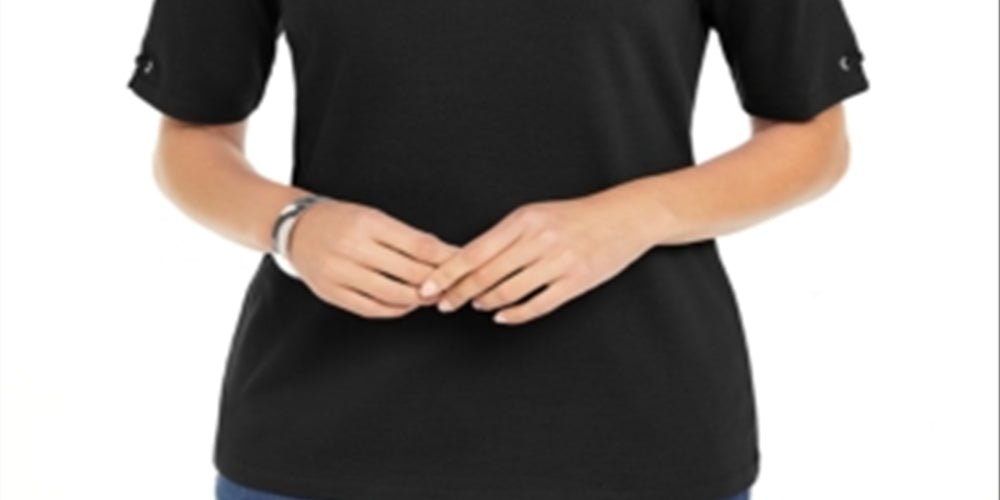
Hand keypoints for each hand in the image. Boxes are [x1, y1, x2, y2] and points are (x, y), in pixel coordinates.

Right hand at [286, 198, 459, 317]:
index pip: (418, 245)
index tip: (463, 262)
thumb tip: (444, 254)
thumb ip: (406, 237)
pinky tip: (408, 304)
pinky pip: (372, 308)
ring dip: (419, 299)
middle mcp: (352, 247)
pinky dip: (396, 309)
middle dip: (437, 281)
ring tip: (434, 297)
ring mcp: (340, 273)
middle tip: (455, 285)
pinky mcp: (332, 293)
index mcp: (367, 222)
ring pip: (393, 294)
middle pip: (409, 272)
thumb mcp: (373, 216)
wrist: (296, 229)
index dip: (445, 258)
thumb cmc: (340, 220)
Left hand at [417, 190, 659, 324]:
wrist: (625, 216)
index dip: (446, 275)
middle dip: (458, 295)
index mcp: (522, 221)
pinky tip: (502, 317)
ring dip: (485, 303)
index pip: (473, 252)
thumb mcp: (535, 215)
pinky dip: (514, 315)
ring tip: (475, 306)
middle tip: (443, 306)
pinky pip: (537, 306)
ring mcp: (558, 262)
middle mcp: (538, 240)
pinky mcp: (576, 282)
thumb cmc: (574, 216)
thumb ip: (504, 237)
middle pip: (485, 276)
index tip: (427, 289)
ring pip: (508, 293)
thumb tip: (466, 261)